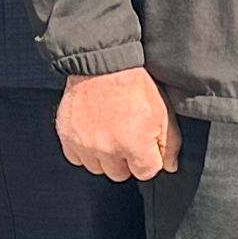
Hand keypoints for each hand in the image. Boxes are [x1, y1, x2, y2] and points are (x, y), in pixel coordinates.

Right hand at [57, 68, 179, 180]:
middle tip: (127, 137)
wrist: (103, 64)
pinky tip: (94, 134)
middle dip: (127, 159)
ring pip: (98, 168)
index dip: (149, 159)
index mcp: (134, 146)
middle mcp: (107, 150)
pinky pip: (76, 158)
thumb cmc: (135, 85)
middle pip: (120, 174)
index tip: (146, 146)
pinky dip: (85, 150)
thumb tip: (170, 166)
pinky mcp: (67, 137)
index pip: (145, 172)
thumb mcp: (162, 112)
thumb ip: (169, 144)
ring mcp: (84, 145)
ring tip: (110, 133)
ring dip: (105, 157)